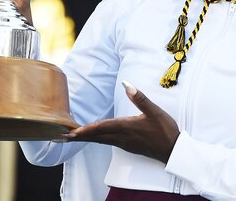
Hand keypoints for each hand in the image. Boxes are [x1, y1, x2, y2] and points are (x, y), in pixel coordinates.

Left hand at [63, 81, 179, 163]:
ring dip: (86, 138)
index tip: (71, 131)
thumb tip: (127, 84)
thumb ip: (140, 98)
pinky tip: (94, 138)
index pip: (101, 127)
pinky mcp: (128, 146)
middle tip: (62, 137)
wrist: (173, 150)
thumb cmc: (164, 130)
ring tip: (73, 137)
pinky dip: (97, 139)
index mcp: (126, 127)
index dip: (85, 129)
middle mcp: (122, 137)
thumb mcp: (154, 111)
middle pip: (96, 136)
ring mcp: (124, 143)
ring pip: (101, 140)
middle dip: (79, 136)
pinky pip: (108, 142)